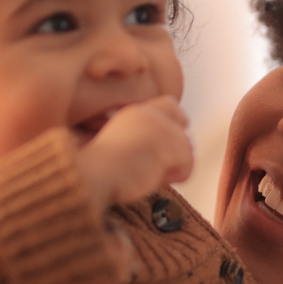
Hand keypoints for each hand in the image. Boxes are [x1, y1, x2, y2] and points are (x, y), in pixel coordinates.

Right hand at [76, 96, 193, 210]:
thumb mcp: (122, 143)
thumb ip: (146, 138)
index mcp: (136, 112)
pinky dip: (174, 177)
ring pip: (187, 153)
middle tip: (153, 168)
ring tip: (147, 173)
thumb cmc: (102, 169)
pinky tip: (153, 177)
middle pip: (184, 135)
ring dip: (171, 169)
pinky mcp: (170, 144)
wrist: (95, 173)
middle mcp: (152, 115)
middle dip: (175, 155)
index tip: (166, 148)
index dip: (176, 126)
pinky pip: (187, 167)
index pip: (171, 105)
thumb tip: (176, 149)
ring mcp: (162, 128)